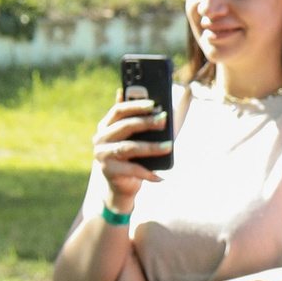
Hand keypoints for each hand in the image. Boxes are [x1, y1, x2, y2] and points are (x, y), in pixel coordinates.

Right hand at [92, 87, 171, 210]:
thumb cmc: (137, 156)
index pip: (119, 110)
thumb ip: (157, 117)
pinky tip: (160, 176)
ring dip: (151, 147)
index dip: (135, 105)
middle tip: (163, 120)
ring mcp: (102, 154)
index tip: (153, 104)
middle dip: (145, 122)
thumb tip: (180, 96)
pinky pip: (131, 169)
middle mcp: (101, 137)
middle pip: (124, 126)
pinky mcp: (108, 170)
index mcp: (107, 124)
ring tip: (169, 147)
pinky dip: (148, 173)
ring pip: (129, 147)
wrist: (122, 184)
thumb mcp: (146, 136)